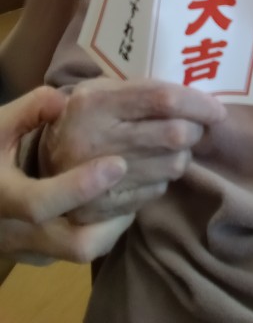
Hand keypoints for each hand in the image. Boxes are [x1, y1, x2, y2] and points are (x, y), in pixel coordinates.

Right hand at [0, 87, 132, 263]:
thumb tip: (60, 100)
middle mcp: (14, 232)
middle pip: (74, 245)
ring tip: (137, 188)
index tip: (119, 163)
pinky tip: (116, 201)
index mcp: (2, 197)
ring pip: (81, 252)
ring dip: (113, 225)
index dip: (79, 188)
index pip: (39, 204)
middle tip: (138, 183)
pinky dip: (101, 230)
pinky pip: (75, 251)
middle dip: (114, 218)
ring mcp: (26, 249)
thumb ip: (26, 111)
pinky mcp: (36, 254)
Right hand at [40, 77, 226, 223]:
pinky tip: (150, 167)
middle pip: (174, 134)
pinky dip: (163, 178)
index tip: (217, 110)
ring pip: (172, 165)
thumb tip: (198, 98)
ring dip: (182, 155)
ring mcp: (98, 177)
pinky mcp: (103, 208)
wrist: (42, 164)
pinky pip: (158, 190)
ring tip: (171, 147)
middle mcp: (96, 139)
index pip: (162, 99)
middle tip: (195, 128)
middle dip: (195, 130)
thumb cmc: (86, 117)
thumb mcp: (103, 90)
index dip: (198, 104)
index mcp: (95, 102)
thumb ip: (144, 89)